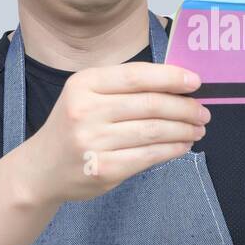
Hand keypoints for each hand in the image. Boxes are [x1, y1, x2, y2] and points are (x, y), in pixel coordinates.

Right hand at [16, 62, 210, 203]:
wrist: (41, 169)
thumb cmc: (74, 126)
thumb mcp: (87, 96)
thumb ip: (124, 88)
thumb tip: (178, 86)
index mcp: (84, 84)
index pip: (137, 75)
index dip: (171, 77)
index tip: (196, 82)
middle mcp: (85, 110)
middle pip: (150, 105)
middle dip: (184, 108)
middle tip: (203, 112)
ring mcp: (93, 142)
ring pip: (153, 131)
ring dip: (183, 130)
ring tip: (197, 129)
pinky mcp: (103, 169)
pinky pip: (148, 156)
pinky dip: (172, 150)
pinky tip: (182, 146)